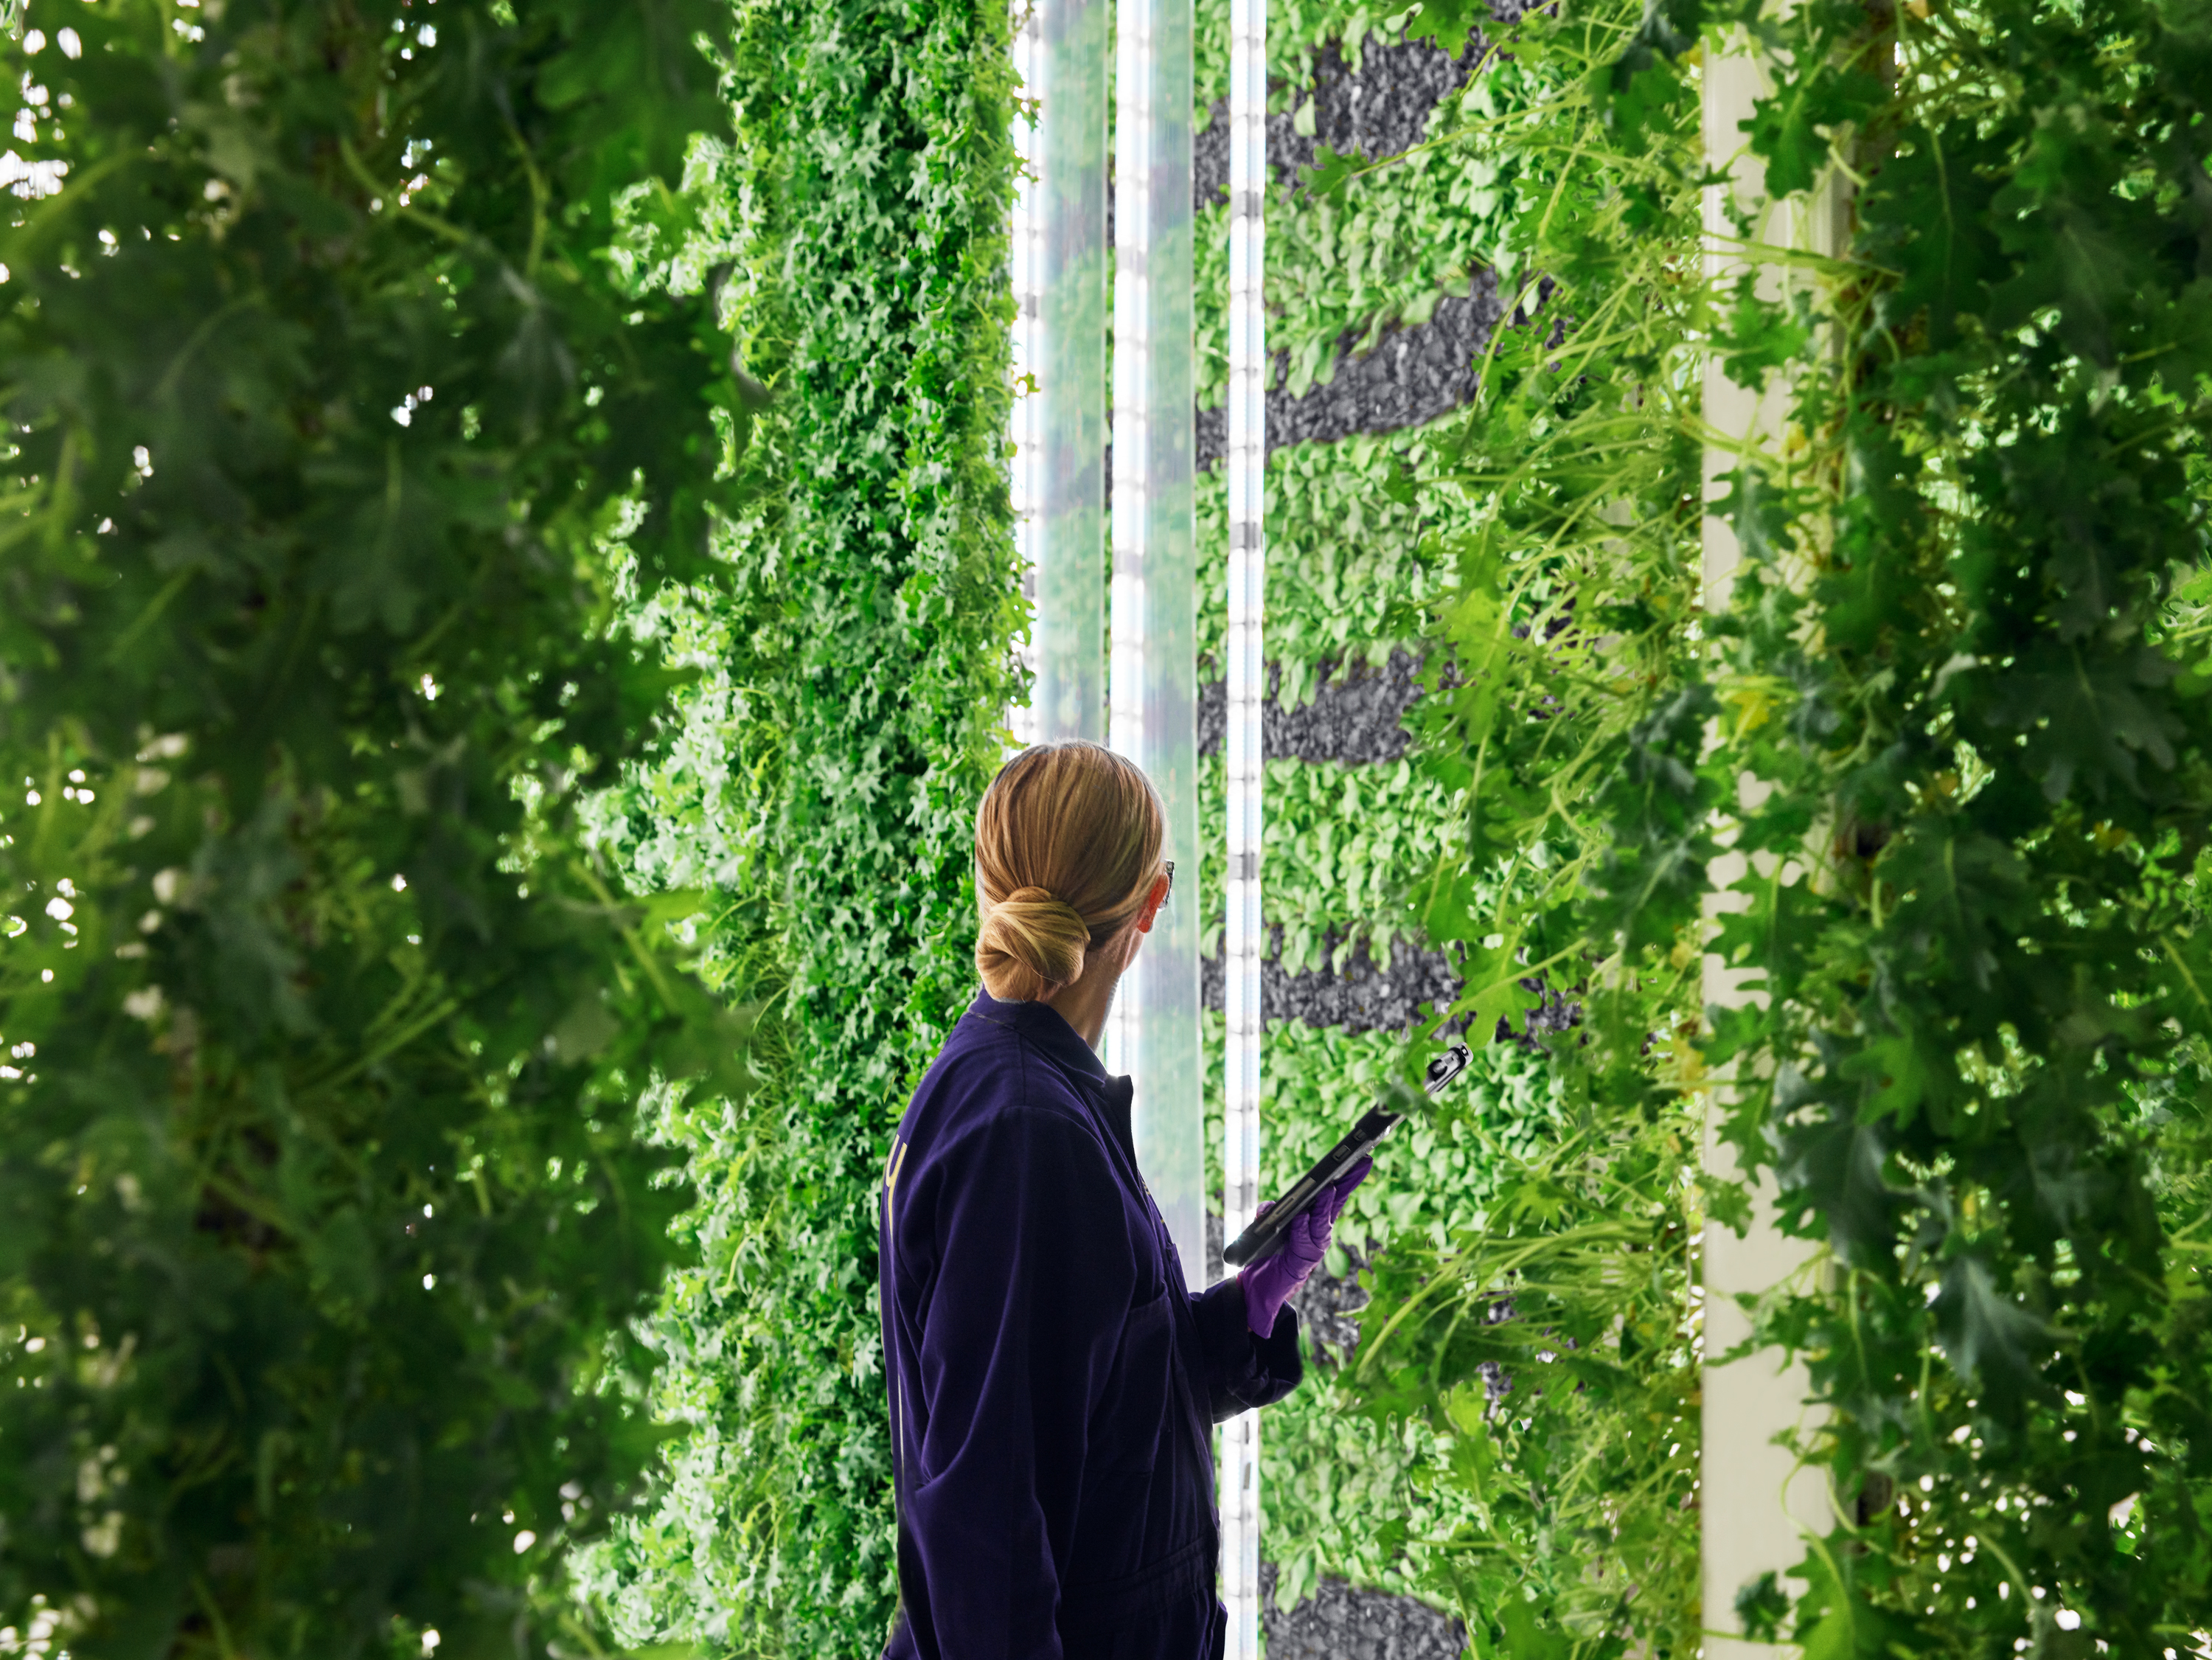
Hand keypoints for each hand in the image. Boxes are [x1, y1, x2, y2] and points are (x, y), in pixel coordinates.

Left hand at [1237, 1156, 1371, 1337]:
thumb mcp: (1267, 1223)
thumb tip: (1266, 1208)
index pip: (1336, 1194)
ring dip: (1324, 1206)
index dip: (1349, 1177)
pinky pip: (1303, 1241)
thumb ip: (1267, 1212)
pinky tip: (1301, 1217)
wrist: (1263, 1284)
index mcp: (1316, 1218)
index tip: (1363, 1159)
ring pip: (1322, 1222)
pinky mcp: (1303, 1261)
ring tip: (1328, 1188)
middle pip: (1335, 1205)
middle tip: (1355, 1166)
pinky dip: (1302, 1228)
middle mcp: (1320, 1232)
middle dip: (1347, 1185)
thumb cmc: (1270, 1250)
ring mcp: (1314, 1246)